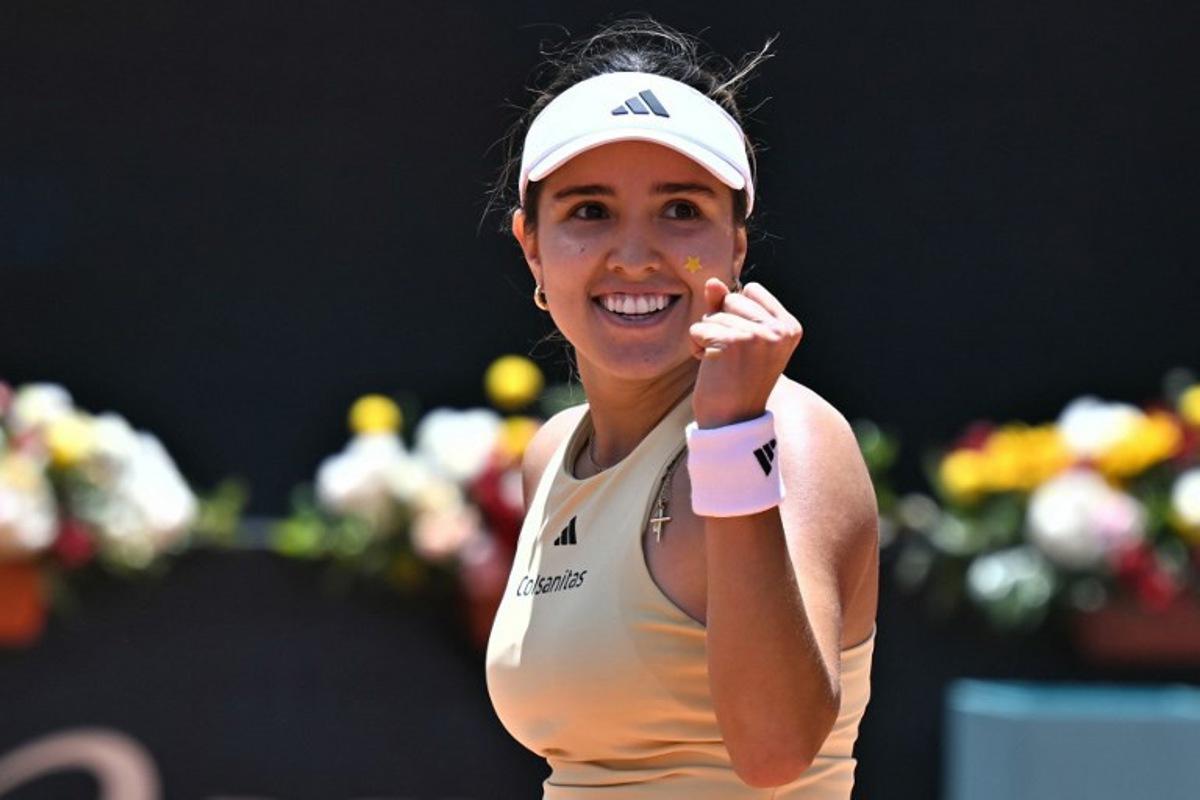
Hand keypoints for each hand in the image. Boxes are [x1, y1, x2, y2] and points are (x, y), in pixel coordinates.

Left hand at [689, 278, 803, 427]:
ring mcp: (757, 335)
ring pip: (712, 315)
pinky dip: (696, 347)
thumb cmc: (736, 380)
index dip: (737, 315)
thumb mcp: (739, 338)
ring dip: (708, 338)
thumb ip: (727, 306)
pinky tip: (711, 368)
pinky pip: (698, 329)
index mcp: (790, 326)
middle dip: (721, 325)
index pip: (751, 291)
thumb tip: (713, 281)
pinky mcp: (732, 342)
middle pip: (731, 300)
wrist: (733, 423)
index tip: (746, 347)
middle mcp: (779, 329)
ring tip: (723, 366)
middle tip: (732, 359)